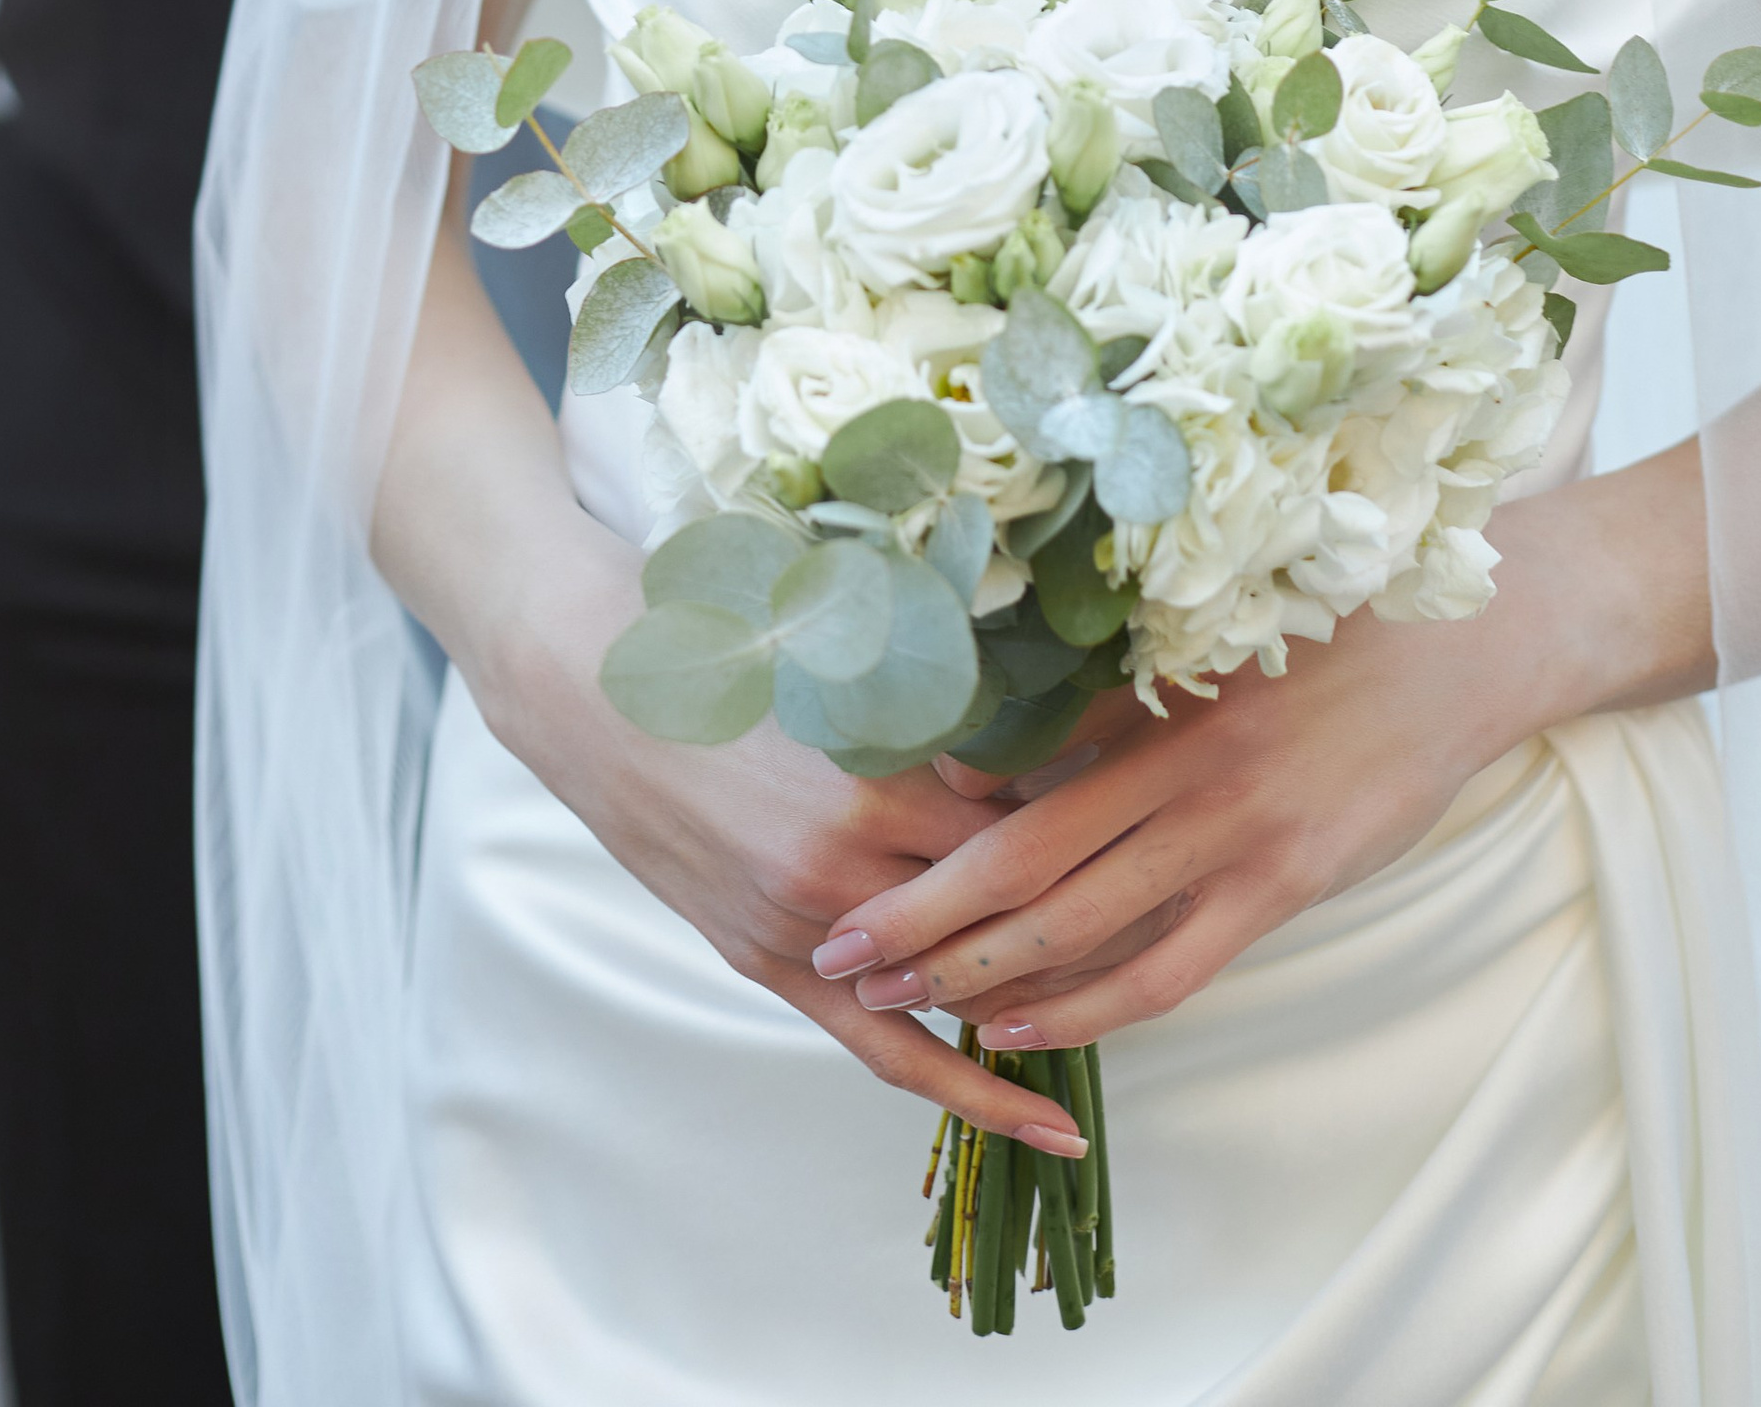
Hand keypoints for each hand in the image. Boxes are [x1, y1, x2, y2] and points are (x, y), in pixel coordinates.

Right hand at [484, 518, 1089, 1159]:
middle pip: (1003, 904)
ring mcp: (804, 922)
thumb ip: (932, 696)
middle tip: (1171, 900)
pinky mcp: (765, 958)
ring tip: (1137, 1009)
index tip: (1151, 808)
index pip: (1023, 817)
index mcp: (872, 771)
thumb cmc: (716, 642)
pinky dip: (960, 1081)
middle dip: (1088, 906)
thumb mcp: (836, 651)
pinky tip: (1032, 1118)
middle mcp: (845, 860)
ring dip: (1041, 990)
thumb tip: (1036, 709)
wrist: (588, 685)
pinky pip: (881, 1043)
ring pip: (956, 977)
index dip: (1090, 818)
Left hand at [804, 581, 1550, 1053]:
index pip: (1012, 777)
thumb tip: (989, 751)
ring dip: (988, 973)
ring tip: (908, 1003)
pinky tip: (1030, 1028)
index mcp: (1149, 702)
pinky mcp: (1284, 888)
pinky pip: (1170, 970)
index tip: (850, 854)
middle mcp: (1179, 772)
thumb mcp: (1202, 645)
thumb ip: (1107, 701)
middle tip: (840, 952)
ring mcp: (1235, 837)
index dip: (925, 827)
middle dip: (924, 915)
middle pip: (1024, 859)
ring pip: (1086, 925)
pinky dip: (1093, 1008)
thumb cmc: (1319, 639)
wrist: (1453, 659)